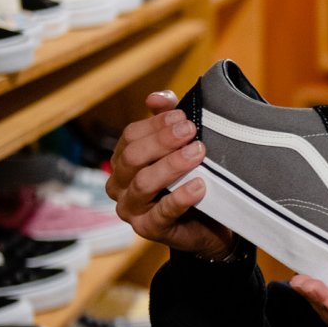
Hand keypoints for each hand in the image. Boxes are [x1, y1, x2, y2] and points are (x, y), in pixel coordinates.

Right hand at [107, 91, 237, 259]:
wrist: (208, 225)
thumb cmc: (190, 181)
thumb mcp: (180, 149)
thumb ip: (167, 122)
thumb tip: (156, 97)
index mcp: (123, 161)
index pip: (131, 136)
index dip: (157, 124)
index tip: (183, 117)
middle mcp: (119, 185)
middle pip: (133, 157)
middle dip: (163, 141)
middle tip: (191, 132)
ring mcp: (131, 209)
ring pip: (144, 182)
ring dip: (172, 165)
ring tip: (198, 153)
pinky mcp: (148, 229)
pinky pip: (163, 212)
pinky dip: (181, 197)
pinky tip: (199, 186)